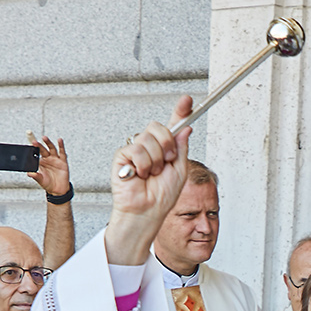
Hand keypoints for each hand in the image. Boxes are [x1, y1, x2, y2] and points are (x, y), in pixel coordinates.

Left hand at [32, 134, 69, 196]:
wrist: (58, 190)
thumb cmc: (48, 184)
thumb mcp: (40, 180)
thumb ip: (36, 176)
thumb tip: (29, 173)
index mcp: (41, 162)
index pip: (36, 153)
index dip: (33, 149)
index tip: (28, 145)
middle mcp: (48, 159)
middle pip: (43, 150)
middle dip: (38, 146)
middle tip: (34, 142)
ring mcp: (55, 159)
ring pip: (51, 149)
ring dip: (48, 143)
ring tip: (44, 138)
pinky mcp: (63, 161)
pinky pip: (62, 152)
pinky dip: (61, 146)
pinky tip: (59, 140)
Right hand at [106, 95, 194, 262]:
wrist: (148, 210)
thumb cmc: (162, 196)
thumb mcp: (180, 170)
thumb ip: (181, 147)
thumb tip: (186, 127)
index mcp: (165, 148)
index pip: (172, 125)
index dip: (180, 111)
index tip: (187, 100)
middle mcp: (150, 146)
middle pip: (157, 127)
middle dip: (166, 144)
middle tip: (167, 161)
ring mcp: (135, 150)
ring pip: (147, 138)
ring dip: (155, 160)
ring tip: (151, 174)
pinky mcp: (122, 156)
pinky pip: (135, 149)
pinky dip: (142, 164)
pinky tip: (139, 175)